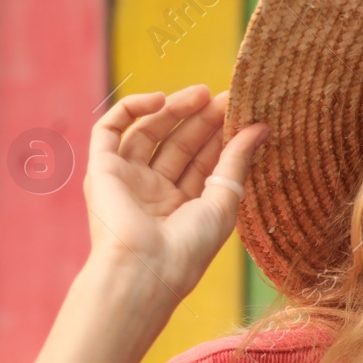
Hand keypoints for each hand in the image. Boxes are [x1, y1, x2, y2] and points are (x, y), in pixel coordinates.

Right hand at [84, 85, 269, 299]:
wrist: (145, 268)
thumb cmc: (189, 247)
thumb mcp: (224, 201)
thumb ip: (237, 161)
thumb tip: (261, 128)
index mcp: (184, 206)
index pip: (204, 160)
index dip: (222, 134)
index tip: (244, 111)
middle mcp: (154, 192)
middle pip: (179, 143)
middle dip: (203, 118)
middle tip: (226, 96)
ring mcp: (127, 179)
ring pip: (149, 132)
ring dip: (174, 110)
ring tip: (202, 93)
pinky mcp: (102, 169)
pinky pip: (110, 129)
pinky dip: (130, 109)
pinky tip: (159, 100)